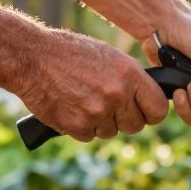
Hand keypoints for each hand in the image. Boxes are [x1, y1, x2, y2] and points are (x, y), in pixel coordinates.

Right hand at [19, 30, 167, 141]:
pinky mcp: (77, 126)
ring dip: (101, 122)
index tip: (145, 112)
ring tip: (84, 99)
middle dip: (125, 119)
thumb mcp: (109, 56)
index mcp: (129, 74)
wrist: (32, 58)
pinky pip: (89, 136)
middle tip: (109, 105)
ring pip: (111, 132)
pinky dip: (82, 126)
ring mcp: (97, 112)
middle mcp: (117, 95)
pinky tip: (71, 106)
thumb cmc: (70, 53)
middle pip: (135, 126)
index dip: (152, 112)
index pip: (158, 109)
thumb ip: (130, 80)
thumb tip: (146, 100)